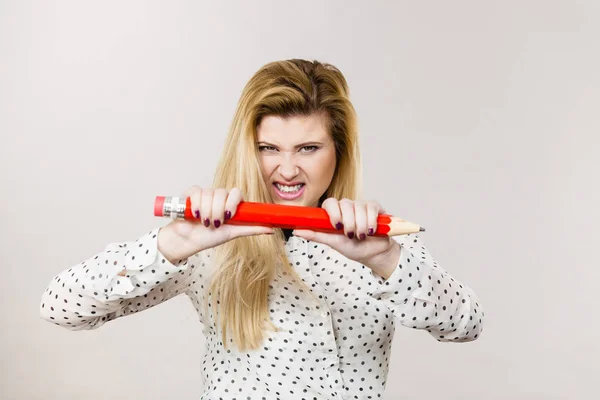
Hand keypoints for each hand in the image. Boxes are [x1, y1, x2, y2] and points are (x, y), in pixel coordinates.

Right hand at [158, 186, 274, 261]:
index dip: (233, 202)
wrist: (187, 241)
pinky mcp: (191, 194)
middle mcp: (218, 197)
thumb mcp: (232, 234)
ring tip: (204, 222)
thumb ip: (251, 229)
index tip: (229, 215)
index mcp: (230, 204)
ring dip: (206, 211)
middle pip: (222, 192)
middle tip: (214, 224)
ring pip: (209, 193)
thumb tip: (272, 229)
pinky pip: (197, 191)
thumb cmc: (209, 237)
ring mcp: (205, 195)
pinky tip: (195, 214)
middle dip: (217, 210)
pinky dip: (196, 204)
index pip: (236, 193)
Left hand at [292, 198, 397, 269]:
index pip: (330, 202)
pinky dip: (371, 221)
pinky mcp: (374, 207)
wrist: (374, 254)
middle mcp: (347, 207)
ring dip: (361, 225)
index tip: (336, 226)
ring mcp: (361, 205)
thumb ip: (315, 235)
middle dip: (349, 222)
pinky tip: (371, 230)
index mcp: (335, 213)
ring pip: (359, 206)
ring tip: (361, 236)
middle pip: (345, 204)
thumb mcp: (333, 242)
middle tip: (351, 235)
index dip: (333, 212)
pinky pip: (371, 207)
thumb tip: (296, 231)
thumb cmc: (353, 248)